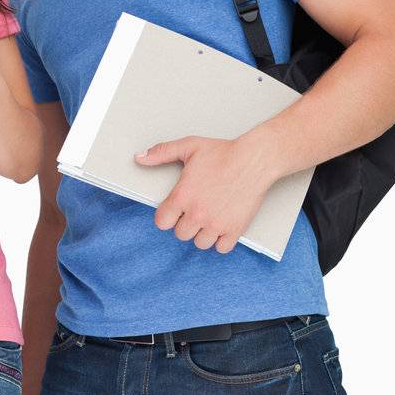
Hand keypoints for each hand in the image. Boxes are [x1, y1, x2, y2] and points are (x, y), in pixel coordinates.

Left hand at [135, 135, 275, 251]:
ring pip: (200, 243)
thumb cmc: (223, 153)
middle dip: (185, 224)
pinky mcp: (235, 229)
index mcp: (182, 196)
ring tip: (208, 219)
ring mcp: (217, 223)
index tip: (174, 211)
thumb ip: (161, 152)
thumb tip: (139, 158)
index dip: (167, 216)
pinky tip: (222, 228)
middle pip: (181, 234)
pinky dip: (221, 241)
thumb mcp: (188, 146)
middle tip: (195, 211)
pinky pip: (222, 248)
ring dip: (202, 234)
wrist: (255, 160)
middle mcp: (197, 213)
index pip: (162, 222)